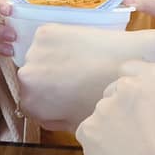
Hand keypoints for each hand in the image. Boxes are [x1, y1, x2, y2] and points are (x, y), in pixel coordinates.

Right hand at [18, 23, 154, 130]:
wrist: (128, 64)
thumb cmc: (108, 97)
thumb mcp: (80, 122)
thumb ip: (60, 121)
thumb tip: (57, 117)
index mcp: (31, 103)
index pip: (30, 102)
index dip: (49, 98)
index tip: (63, 93)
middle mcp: (26, 77)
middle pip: (33, 77)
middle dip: (50, 78)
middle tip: (73, 77)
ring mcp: (34, 52)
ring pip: (40, 56)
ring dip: (53, 58)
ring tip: (80, 62)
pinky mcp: (46, 32)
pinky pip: (48, 38)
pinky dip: (61, 41)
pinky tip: (81, 48)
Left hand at [76, 61, 154, 154]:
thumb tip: (152, 97)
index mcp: (153, 77)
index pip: (132, 68)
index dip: (134, 86)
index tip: (137, 101)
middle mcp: (125, 85)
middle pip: (115, 91)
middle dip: (122, 107)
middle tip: (134, 130)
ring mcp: (103, 107)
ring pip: (103, 113)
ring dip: (110, 125)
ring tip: (126, 148)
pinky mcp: (87, 128)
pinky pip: (90, 131)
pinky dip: (98, 143)